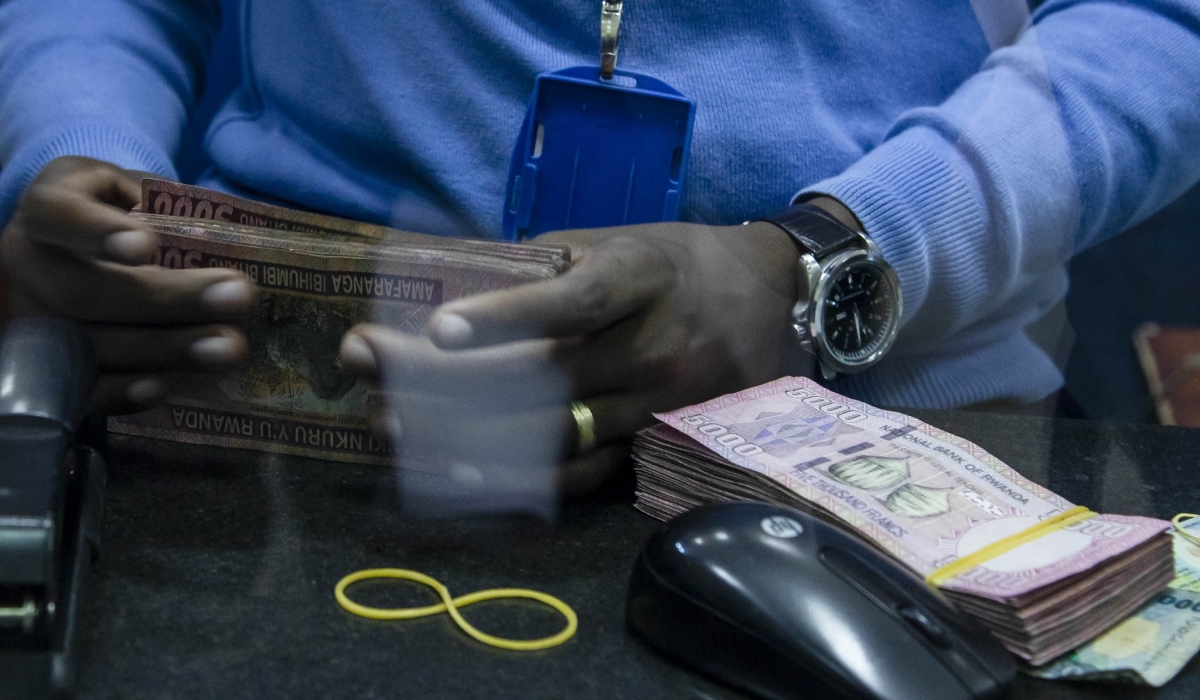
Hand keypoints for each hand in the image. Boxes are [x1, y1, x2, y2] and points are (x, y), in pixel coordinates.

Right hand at [0, 156, 253, 411]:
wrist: (83, 248)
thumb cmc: (121, 212)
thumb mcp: (136, 190)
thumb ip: (167, 206)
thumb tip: (223, 242)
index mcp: (48, 207)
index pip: (57, 214)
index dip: (97, 232)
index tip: (147, 246)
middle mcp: (27, 263)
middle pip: (84, 290)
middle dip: (169, 299)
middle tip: (237, 299)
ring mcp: (31, 318)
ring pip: (87, 342)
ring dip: (164, 349)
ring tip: (229, 348)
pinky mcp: (44, 365)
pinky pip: (77, 387)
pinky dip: (121, 390)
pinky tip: (165, 386)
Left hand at [339, 219, 803, 495]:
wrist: (766, 299)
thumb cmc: (675, 261)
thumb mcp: (618, 240)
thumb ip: (543, 264)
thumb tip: (450, 282)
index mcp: (643, 278)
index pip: (572, 303)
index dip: (504, 318)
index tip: (434, 330)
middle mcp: (654, 346)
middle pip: (542, 376)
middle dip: (441, 376)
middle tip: (363, 362)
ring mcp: (657, 403)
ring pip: (551, 432)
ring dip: (460, 430)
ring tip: (387, 419)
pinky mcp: (654, 443)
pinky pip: (581, 474)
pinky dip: (515, 478)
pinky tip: (455, 470)